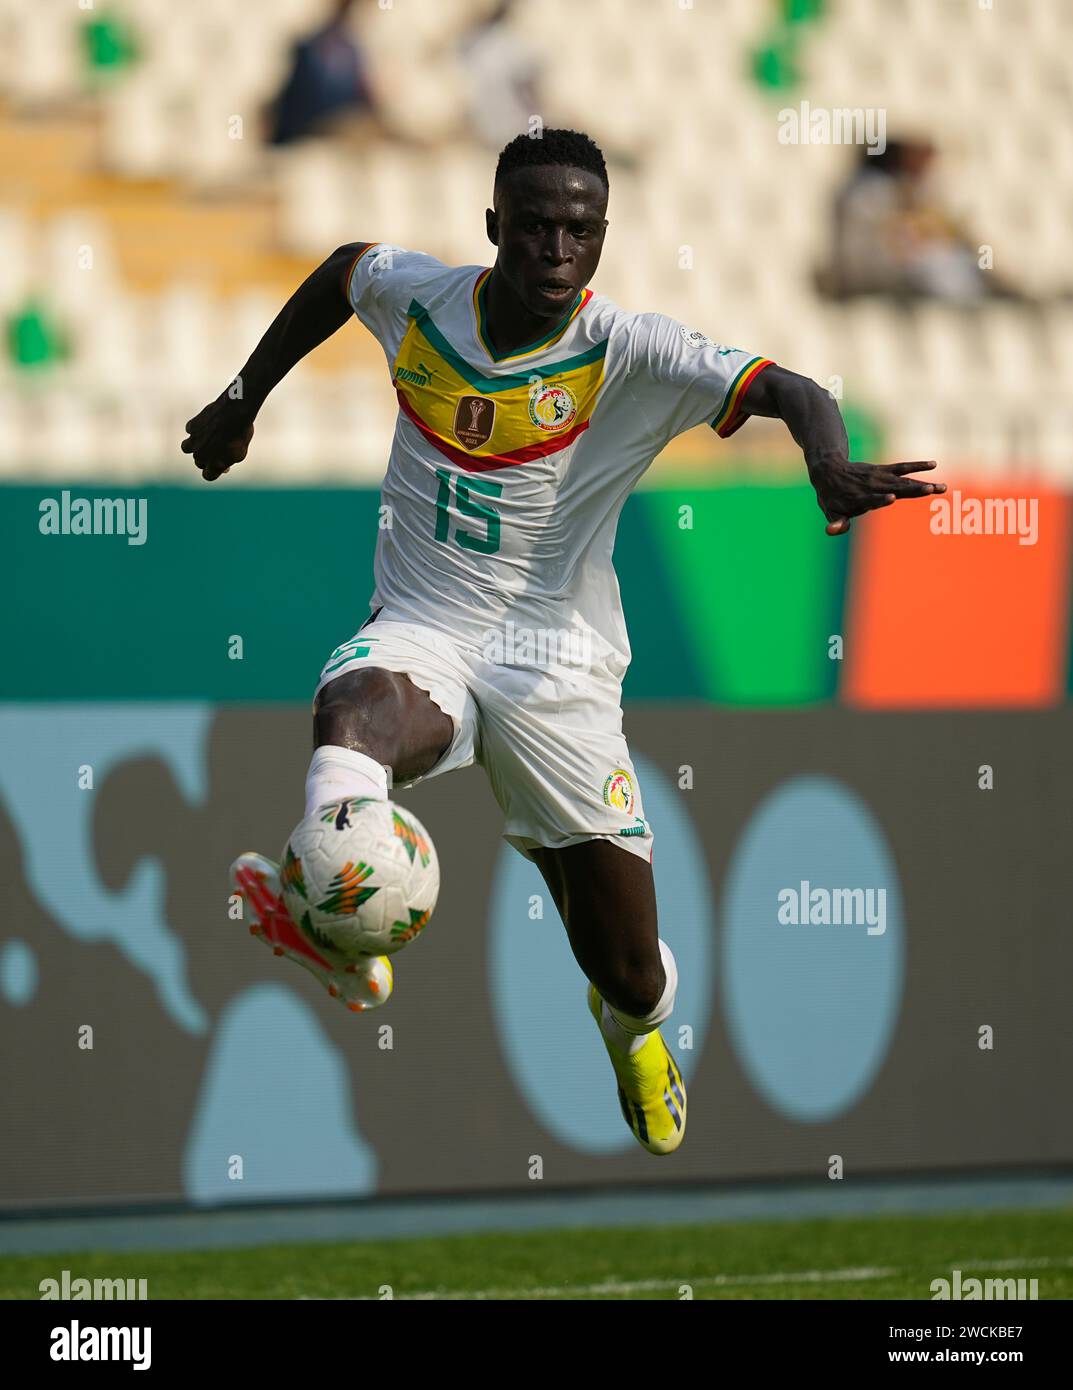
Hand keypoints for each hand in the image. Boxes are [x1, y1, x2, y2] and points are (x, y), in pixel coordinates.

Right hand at [181, 395, 255, 481]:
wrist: (236, 413)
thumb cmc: (241, 434)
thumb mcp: (240, 453)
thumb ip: (227, 461)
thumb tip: (223, 468)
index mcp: (215, 465)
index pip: (207, 476)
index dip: (213, 471)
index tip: (220, 464)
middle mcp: (202, 456)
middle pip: (198, 462)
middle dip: (206, 457)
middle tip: (217, 448)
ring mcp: (195, 441)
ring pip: (186, 448)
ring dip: (194, 445)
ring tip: (203, 439)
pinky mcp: (192, 427)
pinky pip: (190, 430)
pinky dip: (195, 428)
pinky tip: (205, 424)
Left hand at [807, 456, 944, 535]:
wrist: (829, 471)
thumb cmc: (831, 497)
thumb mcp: (830, 511)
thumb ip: (835, 522)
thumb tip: (833, 530)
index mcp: (858, 498)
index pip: (870, 499)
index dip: (879, 499)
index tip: (891, 498)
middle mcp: (872, 486)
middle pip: (896, 488)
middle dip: (914, 490)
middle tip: (933, 490)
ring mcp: (879, 477)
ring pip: (904, 480)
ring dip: (922, 482)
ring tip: (941, 486)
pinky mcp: (883, 470)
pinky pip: (902, 467)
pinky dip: (916, 466)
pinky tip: (933, 464)